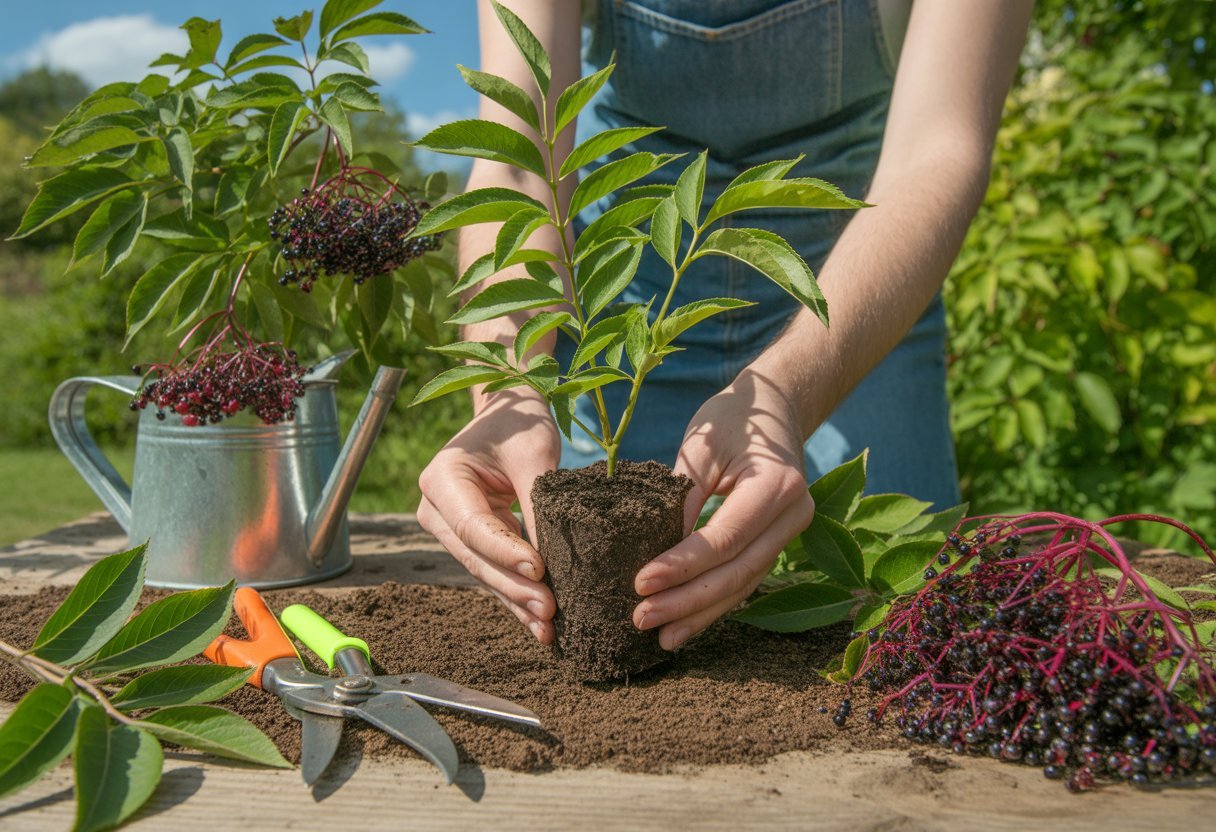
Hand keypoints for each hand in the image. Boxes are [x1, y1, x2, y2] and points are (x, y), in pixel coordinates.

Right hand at [417, 389, 559, 643]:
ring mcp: (449, 526)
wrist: (508, 412)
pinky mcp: (470, 538)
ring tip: (547, 627)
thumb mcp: (534, 453)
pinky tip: (537, 620)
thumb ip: (540, 502)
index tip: (541, 572)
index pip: (474, 527)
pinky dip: (515, 592)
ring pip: (483, 570)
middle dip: (513, 587)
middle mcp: (436, 507)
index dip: (506, 553)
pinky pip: (493, 569)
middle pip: (475, 556)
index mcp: (442, 477)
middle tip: (549, 611)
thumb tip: (554, 560)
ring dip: (515, 599)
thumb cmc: (520, 424)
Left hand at [632, 370, 814, 649]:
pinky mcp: (778, 541)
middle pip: (737, 571)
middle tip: (641, 617)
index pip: (725, 539)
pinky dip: (714, 603)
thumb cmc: (733, 418)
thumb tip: (654, 546)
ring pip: (744, 584)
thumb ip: (681, 494)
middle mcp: (793, 515)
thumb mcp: (703, 445)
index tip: (640, 582)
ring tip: (660, 636)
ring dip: (700, 613)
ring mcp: (791, 532)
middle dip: (688, 600)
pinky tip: (685, 625)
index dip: (683, 565)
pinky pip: (745, 579)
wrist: (776, 405)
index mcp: (778, 486)